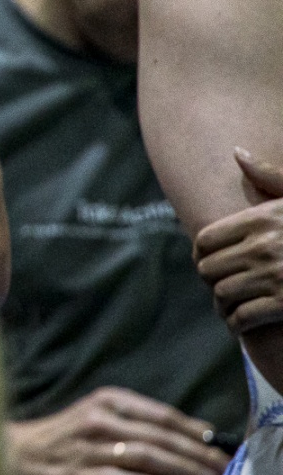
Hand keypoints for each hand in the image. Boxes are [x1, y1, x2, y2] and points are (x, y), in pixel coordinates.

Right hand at [8, 388, 225, 474]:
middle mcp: (100, 420)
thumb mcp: (100, 416)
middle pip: (158, 436)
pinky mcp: (79, 474)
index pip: (161, 414)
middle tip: (221, 468)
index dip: (194, 430)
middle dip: (195, 453)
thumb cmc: (69, 436)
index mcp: (108, 401)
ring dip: (179, 469)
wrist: (21, 454)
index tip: (220, 444)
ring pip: (143, 456)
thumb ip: (138, 422)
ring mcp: (89, 447)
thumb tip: (190, 433)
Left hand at [195, 150, 282, 334]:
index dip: (200, 254)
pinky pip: (243, 317)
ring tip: (226, 307)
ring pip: (222, 294)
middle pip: (209, 268)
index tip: (206, 261)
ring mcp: (274, 276)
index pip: (205, 239)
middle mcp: (264, 246)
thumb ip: (271, 175)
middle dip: (209, 280)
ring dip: (221, 304)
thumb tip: (236, 152)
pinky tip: (239, 322)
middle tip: (216, 286)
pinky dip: (235, 323)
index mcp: (262, 219)